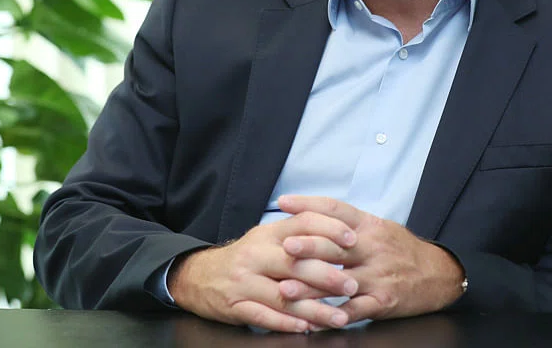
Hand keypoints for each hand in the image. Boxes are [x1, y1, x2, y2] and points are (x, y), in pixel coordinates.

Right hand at [168, 212, 360, 331]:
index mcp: (267, 234)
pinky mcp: (235, 306)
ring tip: (339, 317)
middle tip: (352, 285)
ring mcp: (244, 281)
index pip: (302, 223)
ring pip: (284, 295)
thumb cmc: (245, 258)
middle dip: (327, 275)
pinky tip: (307, 328)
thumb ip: (296, 234)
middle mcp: (255, 254)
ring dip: (315, 309)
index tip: (352, 241)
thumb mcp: (266, 238)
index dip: (329, 230)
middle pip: (295, 262)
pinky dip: (288, 323)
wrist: (199, 276)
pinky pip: (265, 316)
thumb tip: (338, 236)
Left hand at [278, 195, 464, 323]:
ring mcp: (377, 276)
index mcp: (369, 225)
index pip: (336, 208)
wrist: (439, 274)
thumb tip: (309, 213)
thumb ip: (347, 222)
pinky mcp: (383, 301)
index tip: (283, 202)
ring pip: (340, 281)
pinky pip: (353, 310)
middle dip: (308, 246)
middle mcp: (372, 247)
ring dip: (311, 287)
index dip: (308, 203)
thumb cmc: (400, 249)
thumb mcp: (378, 226)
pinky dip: (331, 317)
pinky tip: (312, 320)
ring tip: (286, 288)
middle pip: (336, 244)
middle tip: (284, 247)